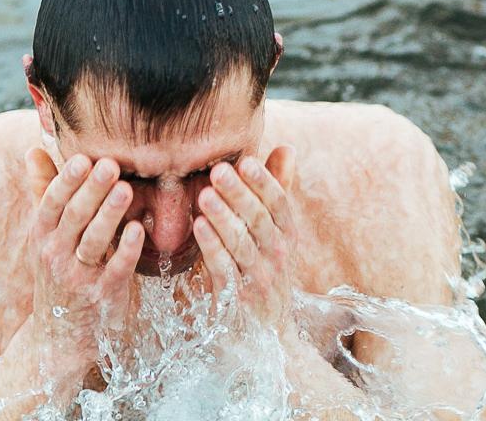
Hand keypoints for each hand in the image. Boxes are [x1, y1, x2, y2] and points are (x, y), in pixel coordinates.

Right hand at [23, 150, 147, 352]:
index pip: (52, 203)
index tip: (83, 158)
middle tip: (110, 164)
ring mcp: (77, 277)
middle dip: (92, 190)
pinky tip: (137, 228)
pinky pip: (115, 269)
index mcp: (41, 235)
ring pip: (93, 242)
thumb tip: (33, 149)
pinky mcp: (102, 295)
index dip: (67, 180)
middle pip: (74, 218)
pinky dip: (125, 249)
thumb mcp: (44, 235)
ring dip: (109, 214)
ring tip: (126, 189)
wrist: (61, 333)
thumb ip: (43, 192)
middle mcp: (54, 255)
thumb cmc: (57, 271)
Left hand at [194, 146, 301, 332]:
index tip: (246, 160)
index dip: (265, 182)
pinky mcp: (239, 299)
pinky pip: (226, 270)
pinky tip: (199, 226)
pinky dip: (213, 247)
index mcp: (287, 237)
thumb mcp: (275, 234)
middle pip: (260, 220)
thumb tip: (287, 149)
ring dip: (224, 218)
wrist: (267, 337)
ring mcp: (260, 279)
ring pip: (243, 244)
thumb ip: (278, 192)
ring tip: (205, 195)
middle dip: (240, 194)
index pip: (280, 205)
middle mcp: (278, 256)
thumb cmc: (265, 274)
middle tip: (219, 170)